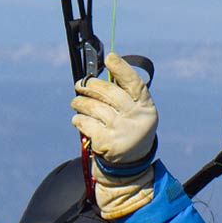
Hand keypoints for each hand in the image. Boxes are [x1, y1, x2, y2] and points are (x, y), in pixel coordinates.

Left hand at [70, 53, 157, 174]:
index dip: (122, 68)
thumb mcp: (133, 112)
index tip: (110, 57)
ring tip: (76, 102)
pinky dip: (78, 119)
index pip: (134, 84)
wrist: (129, 165)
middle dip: (91, 86)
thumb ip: (121, 94)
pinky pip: (86, 123)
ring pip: (94, 107)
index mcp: (145, 107)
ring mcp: (122, 132)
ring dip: (80, 102)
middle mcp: (136, 118)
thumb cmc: (127, 129)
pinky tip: (78, 119)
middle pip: (110, 93)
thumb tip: (99, 74)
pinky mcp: (107, 143)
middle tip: (80, 85)